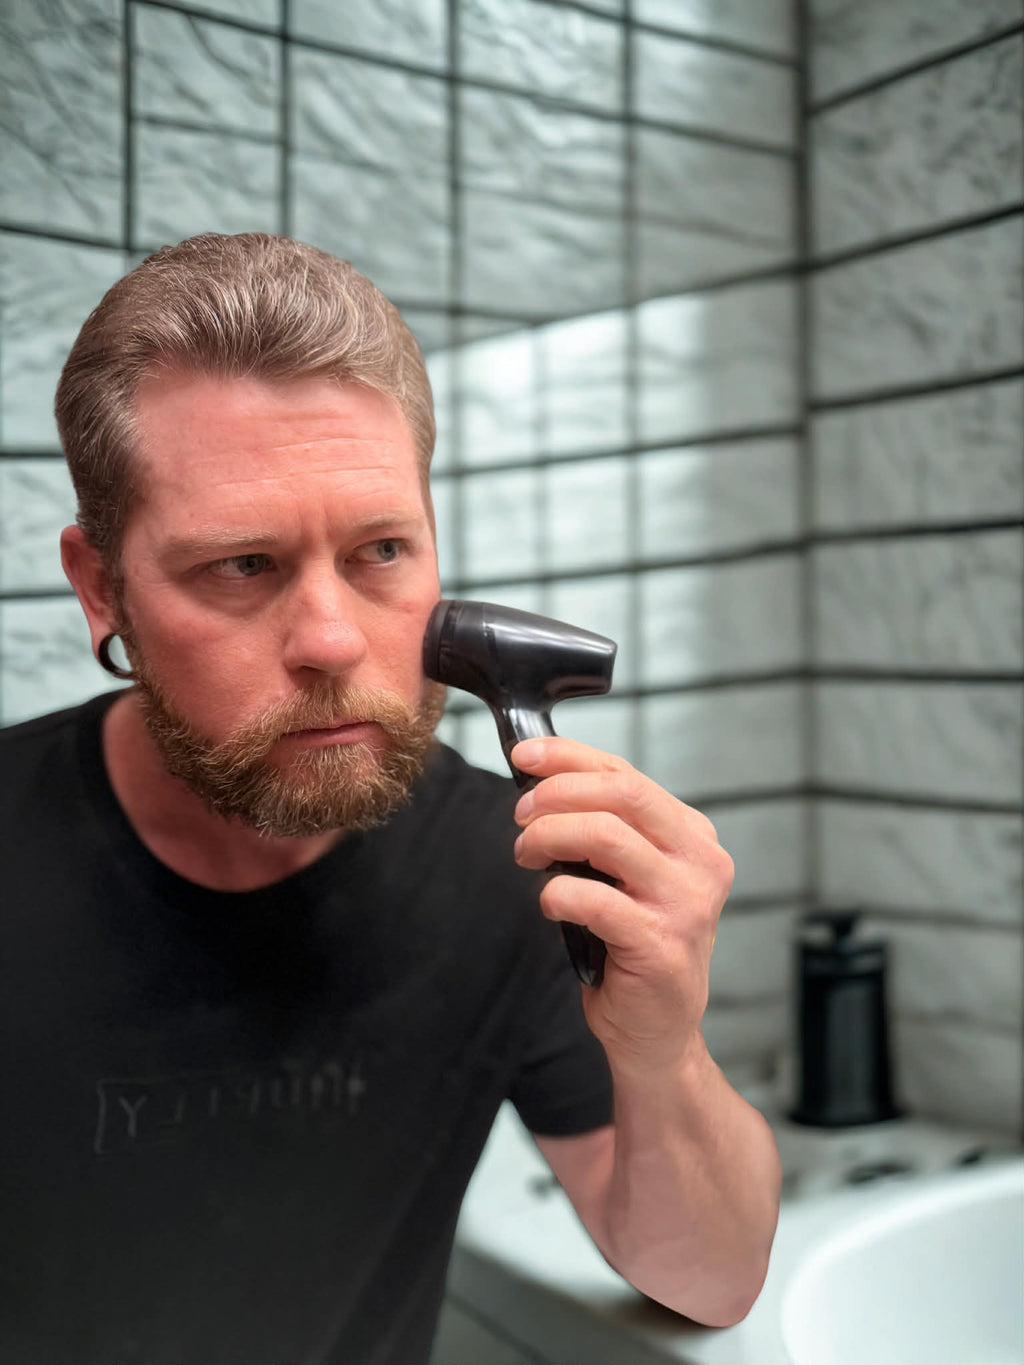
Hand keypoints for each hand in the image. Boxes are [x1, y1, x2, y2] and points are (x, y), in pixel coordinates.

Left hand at [511, 736, 732, 1072]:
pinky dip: (556, 893)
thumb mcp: (627, 876)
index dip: (569, 757)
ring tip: (526, 854)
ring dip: (549, 836)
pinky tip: (549, 903)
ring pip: (605, 835)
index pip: (627, 776)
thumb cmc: (633, 949)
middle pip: (621, 794)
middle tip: (520, 815)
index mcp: (694, 837)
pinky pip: (593, 899)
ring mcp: (687, 904)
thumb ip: (605, 829)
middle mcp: (701, 863)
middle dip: (556, 794)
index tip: (524, 756)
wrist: (656, 1032)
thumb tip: (540, 782)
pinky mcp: (661, 945)